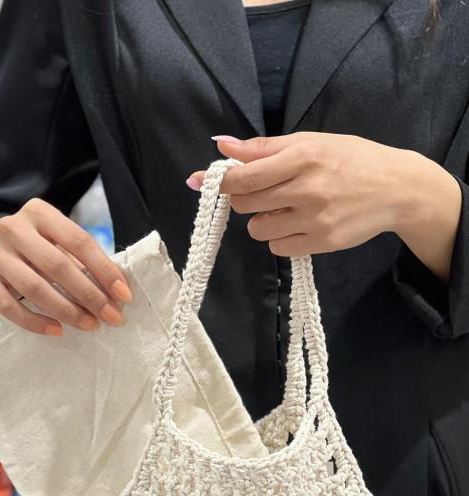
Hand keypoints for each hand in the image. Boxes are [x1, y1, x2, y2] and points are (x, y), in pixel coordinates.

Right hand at [0, 197, 131, 336]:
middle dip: (89, 295)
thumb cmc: (37, 249)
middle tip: (110, 317)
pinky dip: (35, 322)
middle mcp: (12, 228)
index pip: (79, 241)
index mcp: (38, 212)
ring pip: (34, 287)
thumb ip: (83, 261)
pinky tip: (57, 330)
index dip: (104, 270)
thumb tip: (117, 293)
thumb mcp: (58, 243)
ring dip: (66, 310)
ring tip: (89, 325)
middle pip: (57, 266)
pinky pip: (10, 307)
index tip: (124, 296)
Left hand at [186, 133, 461, 278]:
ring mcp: (314, 219)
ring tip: (285, 208)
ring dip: (262, 220)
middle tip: (263, 191)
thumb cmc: (351, 160)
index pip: (243, 177)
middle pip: (245, 203)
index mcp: (302, 156)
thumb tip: (221, 146)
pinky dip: (280, 238)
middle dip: (245, 199)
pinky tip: (297, 224)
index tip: (204, 182)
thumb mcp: (311, 142)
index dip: (219, 182)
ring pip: (258, 229)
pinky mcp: (321, 243)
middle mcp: (306, 188)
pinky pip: (277, 248)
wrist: (397, 189)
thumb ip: (264, 148)